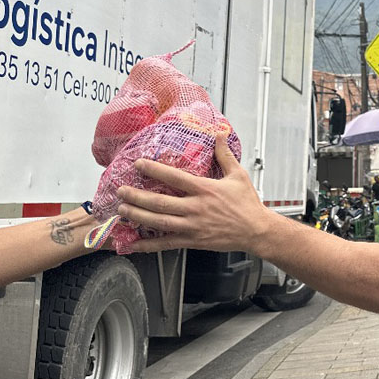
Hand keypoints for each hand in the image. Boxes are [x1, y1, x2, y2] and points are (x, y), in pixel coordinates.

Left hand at [116, 134, 273, 253]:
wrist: (257, 231)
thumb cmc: (248, 203)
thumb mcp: (238, 175)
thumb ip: (224, 155)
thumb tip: (218, 134)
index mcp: (205, 189)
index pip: (175, 177)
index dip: (154, 170)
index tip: (139, 164)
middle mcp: (196, 208)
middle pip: (160, 202)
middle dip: (137, 196)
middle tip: (121, 190)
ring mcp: (193, 226)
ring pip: (159, 221)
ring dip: (138, 215)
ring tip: (122, 210)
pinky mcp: (193, 240)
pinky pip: (166, 243)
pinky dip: (148, 244)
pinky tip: (134, 243)